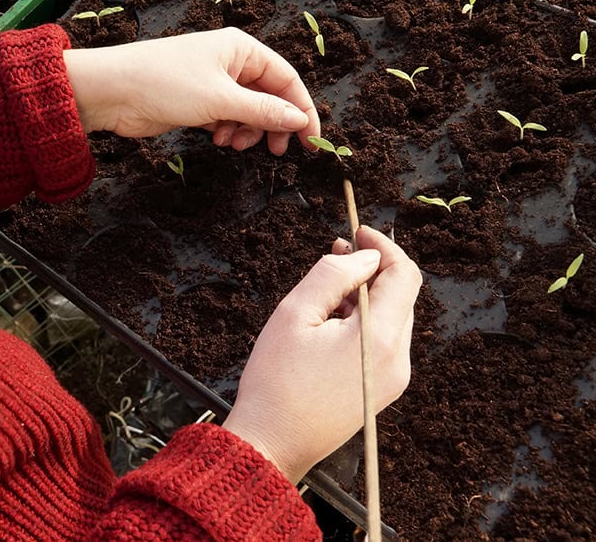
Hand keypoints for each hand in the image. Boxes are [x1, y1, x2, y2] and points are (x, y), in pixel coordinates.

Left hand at [63, 27, 319, 154]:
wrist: (113, 91)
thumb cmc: (165, 83)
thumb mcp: (220, 100)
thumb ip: (263, 112)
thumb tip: (299, 120)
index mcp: (241, 49)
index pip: (286, 79)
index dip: (301, 110)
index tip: (311, 141)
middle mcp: (230, 62)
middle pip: (268, 96)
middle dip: (273, 124)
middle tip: (274, 151)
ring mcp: (212, 82)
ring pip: (246, 110)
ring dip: (246, 131)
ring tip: (233, 145)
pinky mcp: (196, 101)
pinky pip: (225, 117)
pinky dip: (227, 130)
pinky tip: (217, 139)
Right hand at [221, 226, 421, 483]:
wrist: (272, 444)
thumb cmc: (276, 381)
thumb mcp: (295, 314)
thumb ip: (332, 275)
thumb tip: (362, 256)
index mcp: (381, 338)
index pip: (403, 275)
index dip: (382, 246)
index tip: (356, 231)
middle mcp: (398, 360)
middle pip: (402, 296)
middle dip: (373, 268)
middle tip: (338, 249)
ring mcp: (392, 379)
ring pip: (393, 318)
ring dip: (367, 294)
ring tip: (328, 286)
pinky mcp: (380, 391)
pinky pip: (383, 343)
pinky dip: (364, 320)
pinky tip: (332, 318)